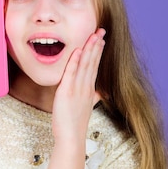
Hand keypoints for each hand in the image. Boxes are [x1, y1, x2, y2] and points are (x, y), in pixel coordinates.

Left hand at [52, 28, 105, 146]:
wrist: (71, 138)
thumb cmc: (74, 125)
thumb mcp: (85, 108)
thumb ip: (92, 98)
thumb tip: (100, 93)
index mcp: (89, 90)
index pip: (95, 66)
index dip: (98, 51)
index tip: (101, 39)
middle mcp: (86, 87)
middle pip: (93, 62)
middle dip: (96, 45)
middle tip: (101, 30)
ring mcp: (77, 89)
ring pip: (85, 65)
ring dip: (89, 49)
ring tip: (94, 35)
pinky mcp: (66, 93)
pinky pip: (71, 74)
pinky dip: (75, 62)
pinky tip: (78, 50)